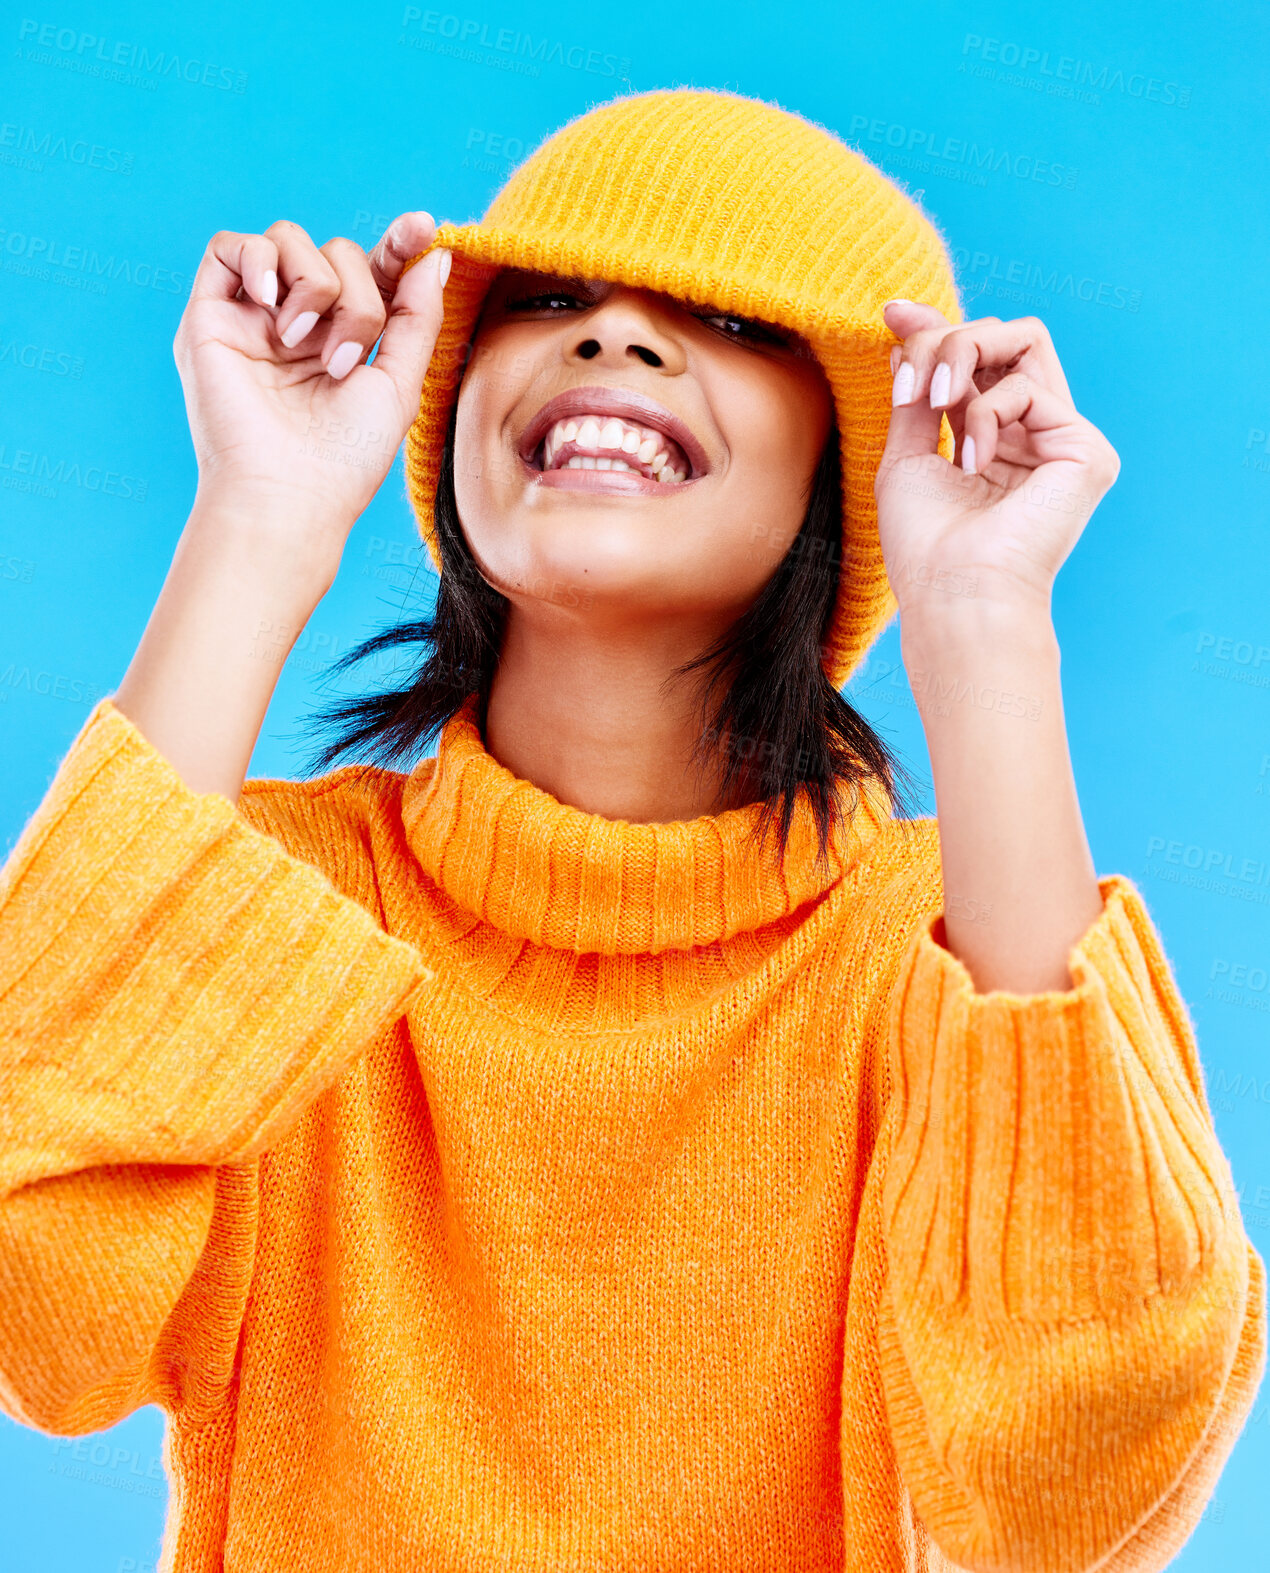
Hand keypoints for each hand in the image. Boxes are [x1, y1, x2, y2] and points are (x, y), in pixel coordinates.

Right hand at [172, 212, 448, 568]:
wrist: (289, 494)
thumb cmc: (345, 457)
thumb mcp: (399, 381)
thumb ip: (417, 315)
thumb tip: (436, 252)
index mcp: (344, 337)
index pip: (371, 269)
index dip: (396, 243)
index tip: (423, 227)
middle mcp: (300, 322)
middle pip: (337, 250)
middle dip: (356, 297)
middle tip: (344, 360)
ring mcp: (255, 317)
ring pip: (288, 239)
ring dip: (314, 285)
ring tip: (306, 346)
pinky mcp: (210, 316)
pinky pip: (229, 246)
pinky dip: (257, 260)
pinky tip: (274, 307)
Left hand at [874, 303, 1120, 622]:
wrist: (955, 593)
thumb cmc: (925, 545)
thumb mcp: (906, 455)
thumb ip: (914, 394)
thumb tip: (905, 332)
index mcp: (993, 441)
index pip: (975, 363)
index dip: (936, 329)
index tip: (891, 314)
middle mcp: (1033, 436)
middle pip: (1003, 338)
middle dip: (947, 339)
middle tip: (912, 377)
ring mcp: (1063, 441)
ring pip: (1023, 339)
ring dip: (961, 357)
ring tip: (934, 404)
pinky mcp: (1086, 452)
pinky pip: (1029, 387)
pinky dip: (985, 413)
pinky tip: (971, 460)